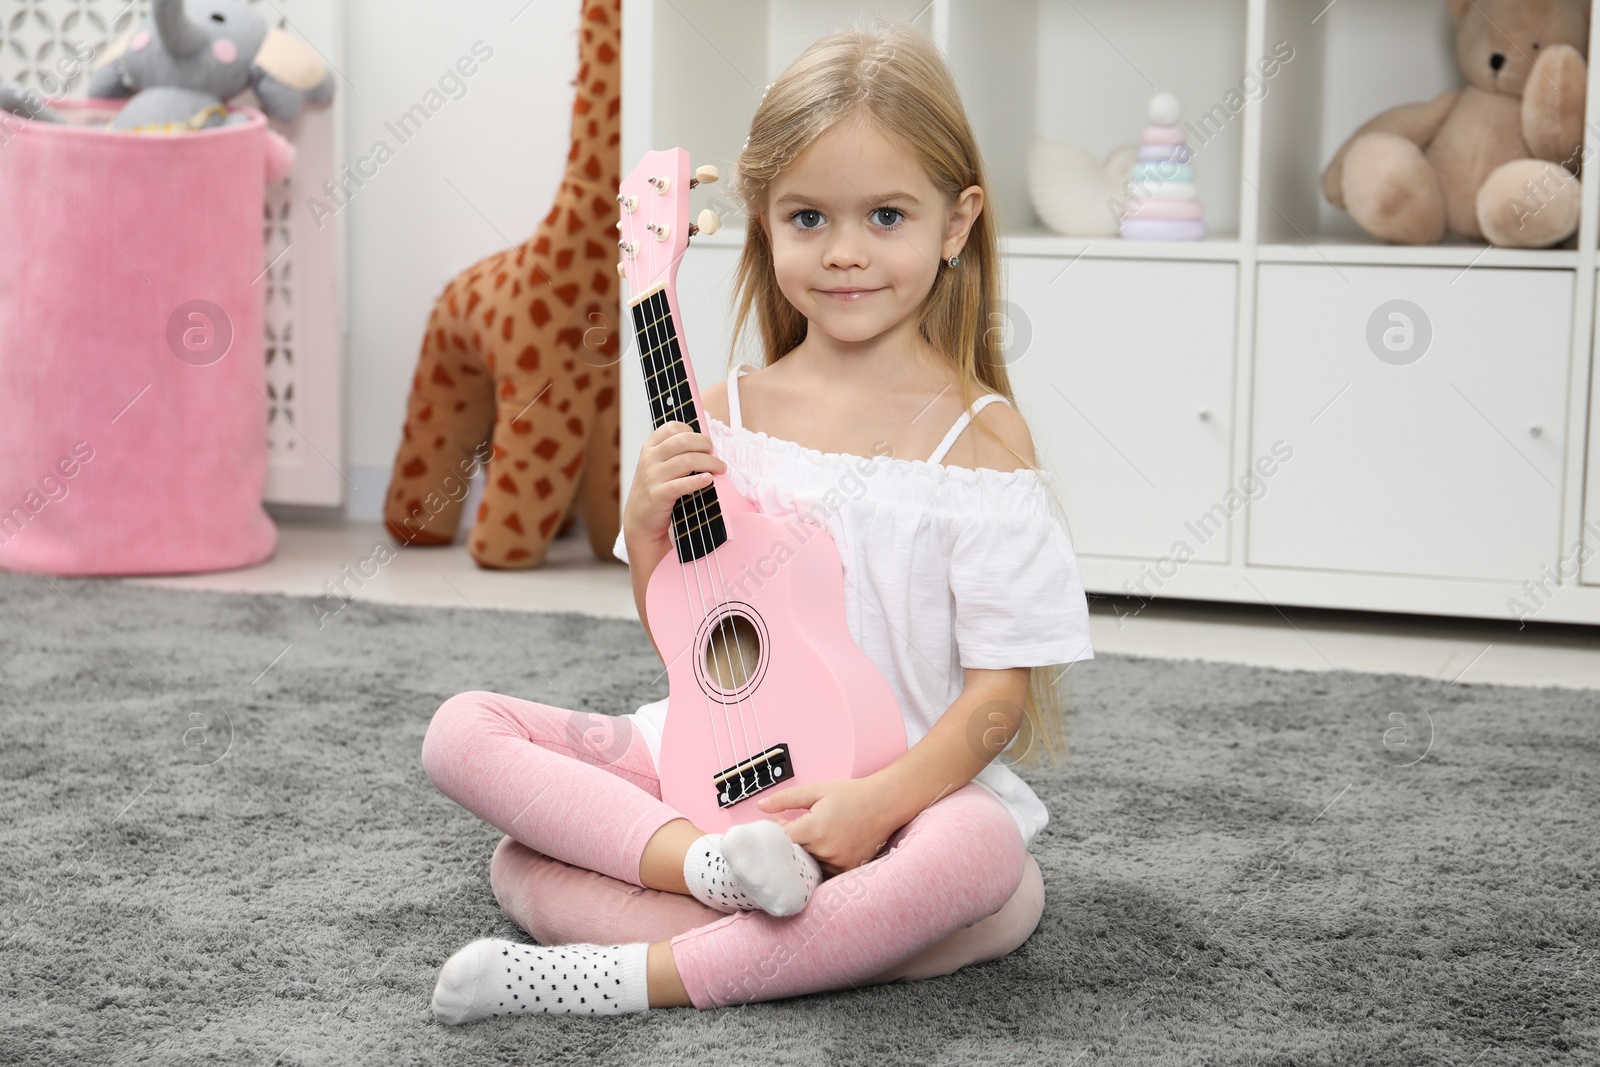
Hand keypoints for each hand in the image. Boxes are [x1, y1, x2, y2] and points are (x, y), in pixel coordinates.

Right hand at [622, 420, 727, 544]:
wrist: (639, 520)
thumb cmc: (655, 490)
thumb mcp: (657, 466)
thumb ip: (673, 453)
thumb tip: (706, 444)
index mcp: (649, 448)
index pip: (672, 427)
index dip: (692, 431)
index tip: (703, 442)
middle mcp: (649, 459)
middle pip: (683, 441)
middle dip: (705, 444)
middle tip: (715, 453)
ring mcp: (652, 477)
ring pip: (687, 461)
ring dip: (710, 463)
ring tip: (721, 469)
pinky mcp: (658, 495)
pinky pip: (682, 485)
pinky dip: (698, 481)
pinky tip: (708, 480)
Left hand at [755, 777, 899, 876]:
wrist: (886, 803)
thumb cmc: (852, 795)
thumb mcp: (817, 790)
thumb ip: (786, 799)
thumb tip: (760, 807)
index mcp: (814, 829)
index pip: (781, 839)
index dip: (775, 831)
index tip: (776, 821)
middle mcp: (825, 850)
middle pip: (793, 853)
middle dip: (788, 842)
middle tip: (791, 829)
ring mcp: (838, 863)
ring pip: (808, 864)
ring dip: (804, 853)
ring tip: (813, 836)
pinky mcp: (848, 869)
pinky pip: (824, 870)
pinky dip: (820, 861)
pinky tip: (824, 847)